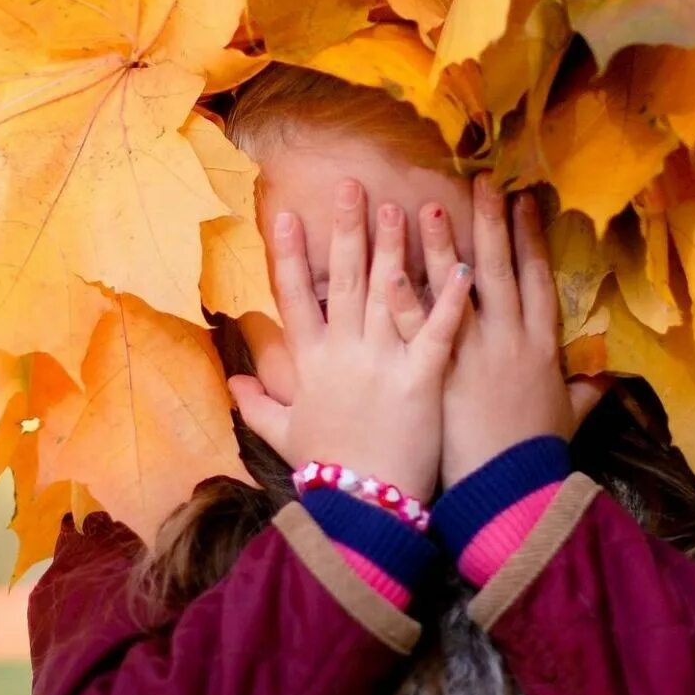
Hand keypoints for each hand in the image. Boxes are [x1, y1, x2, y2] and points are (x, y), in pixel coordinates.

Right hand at [228, 178, 473, 503]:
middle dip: (347, 229)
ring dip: (394, 247)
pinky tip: (464, 265)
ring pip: (386, 293)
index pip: (294, 297)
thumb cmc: (327, 472)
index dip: (291, 255)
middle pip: (343, 279)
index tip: (288, 215)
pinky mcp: (420, 379)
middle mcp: (343, 353)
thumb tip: (231, 386)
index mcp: (311, 363)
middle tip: (353, 184)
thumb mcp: (286, 435)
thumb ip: (258, 406)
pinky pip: (436, 331)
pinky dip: (449, 298)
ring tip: (401, 204)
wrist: (363, 509)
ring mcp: (382, 363)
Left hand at [420, 173, 608, 489]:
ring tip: (424, 207)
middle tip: (481, 180)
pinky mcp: (440, 376)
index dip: (532, 239)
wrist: (512, 491)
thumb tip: (608, 381)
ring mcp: (474, 355)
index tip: (525, 202)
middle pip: (501, 270)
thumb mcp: (569, 419)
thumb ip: (586, 394)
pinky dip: (404, 300)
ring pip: (458, 290)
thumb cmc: (538, 458)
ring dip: (441, 247)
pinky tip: (387, 270)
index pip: (539, 280)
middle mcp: (510, 340)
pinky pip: (419, 330)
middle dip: (491, 223)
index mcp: (542, 347)